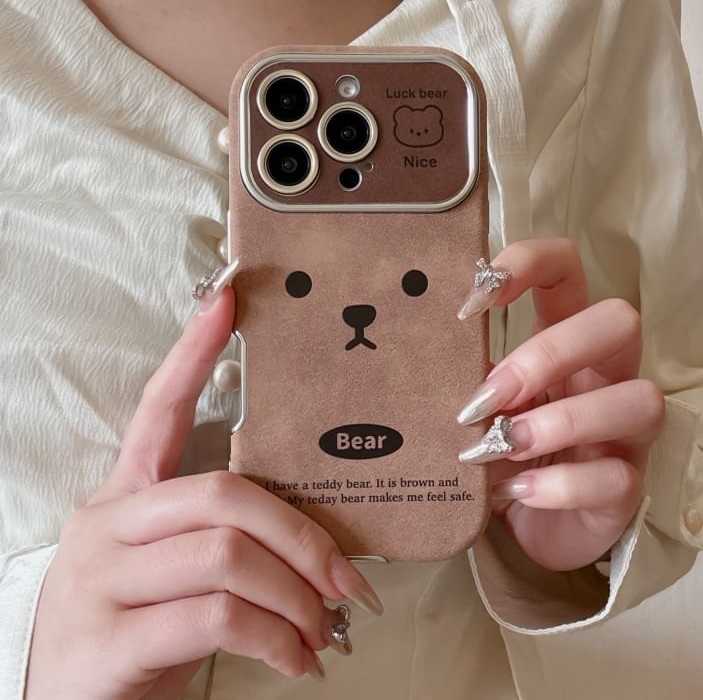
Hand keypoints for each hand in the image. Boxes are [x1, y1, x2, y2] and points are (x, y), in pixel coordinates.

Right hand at [25, 286, 382, 698]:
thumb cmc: (135, 625)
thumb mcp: (170, 568)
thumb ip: (222, 538)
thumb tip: (315, 545)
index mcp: (125, 498)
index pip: (158, 410)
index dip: (193, 354)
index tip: (227, 300)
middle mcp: (107, 526)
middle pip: (223, 495)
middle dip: (301, 536)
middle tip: (343, 578)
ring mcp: (101, 583)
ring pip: (227, 556)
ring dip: (295, 594)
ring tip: (324, 626)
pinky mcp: (109, 643)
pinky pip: (216, 619)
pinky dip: (275, 638)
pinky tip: (296, 658)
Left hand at [456, 239, 665, 571]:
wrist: (523, 526)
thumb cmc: (501, 448)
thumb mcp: (483, 400)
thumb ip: (468, 370)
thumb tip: (416, 342)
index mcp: (566, 339)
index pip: (568, 268)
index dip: (528, 265)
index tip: (470, 305)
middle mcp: (606, 375)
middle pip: (620, 321)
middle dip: (550, 353)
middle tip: (492, 394)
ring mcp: (626, 433)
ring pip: (639, 399)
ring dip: (561, 421)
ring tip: (502, 446)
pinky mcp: (627, 489)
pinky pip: (618, 478)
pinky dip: (562, 485)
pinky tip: (518, 491)